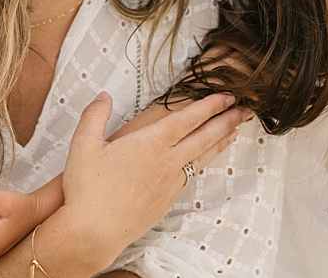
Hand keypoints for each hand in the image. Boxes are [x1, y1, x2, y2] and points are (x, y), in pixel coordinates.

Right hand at [56, 91, 247, 253]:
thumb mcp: (83, 144)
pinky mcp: (167, 201)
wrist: (93, 232)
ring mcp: (169, 184)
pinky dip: (203, 163)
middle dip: (226, 121)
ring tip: (234, 132)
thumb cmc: (87, 189)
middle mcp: (166, 162)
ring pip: (202, 158)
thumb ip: (95, 116)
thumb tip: (104, 96)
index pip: (187, 119)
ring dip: (220, 142)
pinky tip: (203, 162)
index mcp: (150, 144)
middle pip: (204, 137)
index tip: (226, 96)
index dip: (209, 106)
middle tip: (243, 110)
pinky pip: (191, 176)